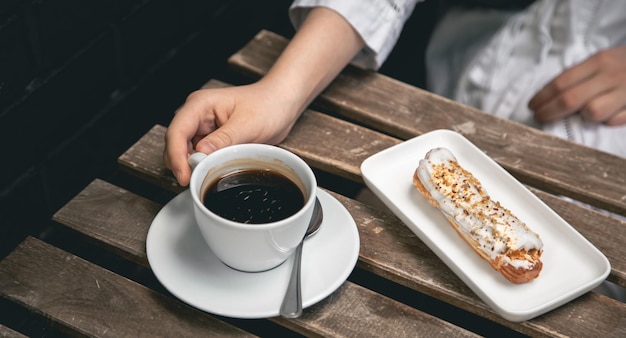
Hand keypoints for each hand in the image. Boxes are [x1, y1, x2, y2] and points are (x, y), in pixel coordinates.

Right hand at [163, 7, 363, 185]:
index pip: (176, 131)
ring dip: (194, 165)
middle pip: (176, 144)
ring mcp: (202, 127)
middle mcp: (197, 114)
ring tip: (208, 174)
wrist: (281, 103)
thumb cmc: (267, 105)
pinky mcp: (210, 138)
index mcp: (200, 104)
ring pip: (185, 152)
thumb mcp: (247, 124)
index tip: (184, 176)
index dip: (176, 156)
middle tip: (196, 181)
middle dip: (183, 164)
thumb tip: (201, 154)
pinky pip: (200, 155)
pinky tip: (214, 170)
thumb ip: (224, 140)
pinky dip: (204, 165)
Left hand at [529, 46, 625, 125]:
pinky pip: (615, 121)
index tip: (532, 106)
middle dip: (549, 111)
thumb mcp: (604, 60)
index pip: (561, 82)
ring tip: (581, 115)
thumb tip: (550, 95)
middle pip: (570, 99)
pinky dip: (607, 121)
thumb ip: (582, 75)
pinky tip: (606, 117)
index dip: (543, 97)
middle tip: (539, 117)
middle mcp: (611, 75)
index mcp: (600, 61)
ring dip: (583, 117)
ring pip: (592, 112)